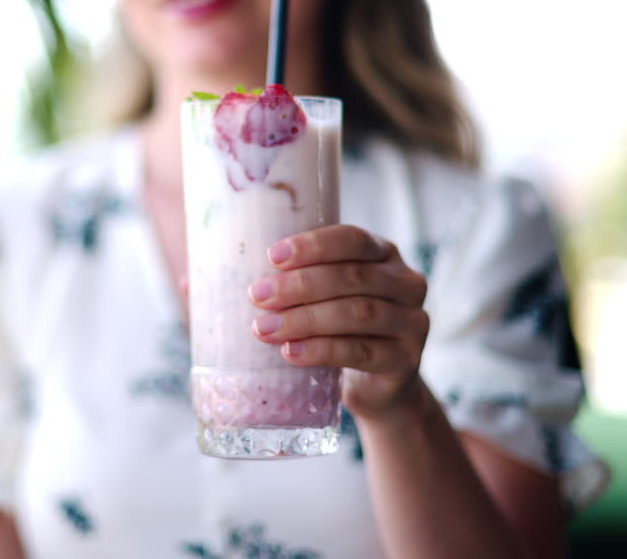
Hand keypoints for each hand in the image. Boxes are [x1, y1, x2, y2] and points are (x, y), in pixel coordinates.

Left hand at [248, 224, 429, 420]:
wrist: (377, 386)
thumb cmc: (340, 330)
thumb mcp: (326, 297)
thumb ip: (296, 279)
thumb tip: (215, 278)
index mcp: (384, 254)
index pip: (352, 239)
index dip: (313, 246)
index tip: (271, 256)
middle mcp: (406, 283)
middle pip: (353, 277)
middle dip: (300, 285)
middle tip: (257, 296)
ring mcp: (412, 323)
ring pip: (358, 314)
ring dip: (305, 320)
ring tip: (264, 329)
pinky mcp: (406, 361)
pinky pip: (362, 352)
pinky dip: (322, 350)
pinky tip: (290, 352)